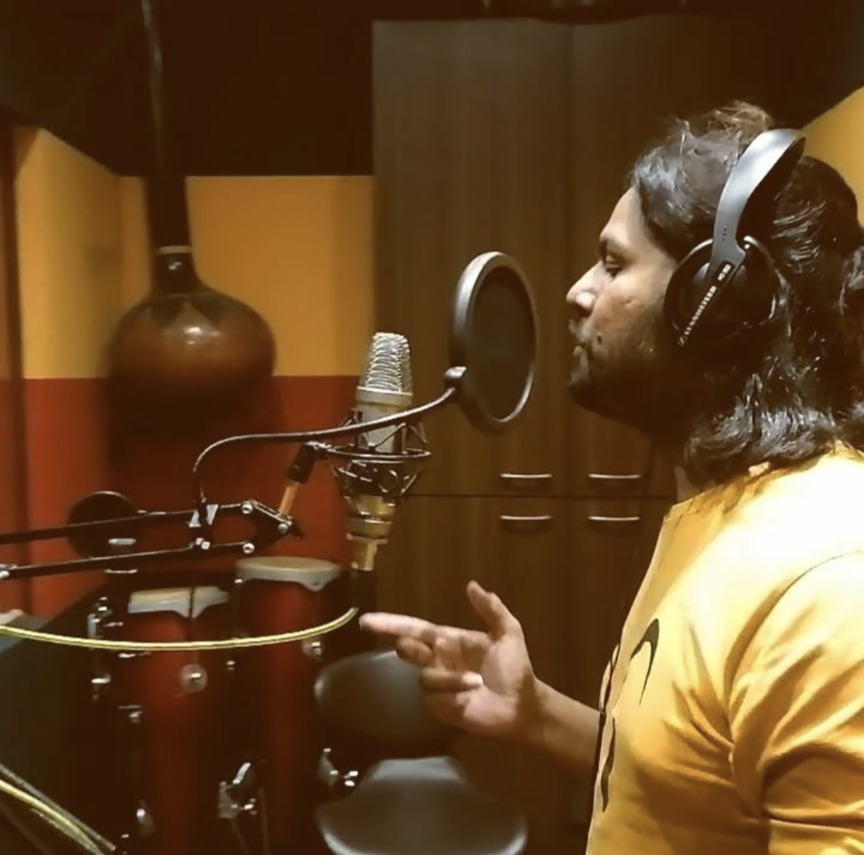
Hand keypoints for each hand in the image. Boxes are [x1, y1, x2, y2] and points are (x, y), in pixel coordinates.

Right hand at [358, 580, 538, 740]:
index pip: (414, 628)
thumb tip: (471, 585)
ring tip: (476, 683)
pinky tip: (469, 700)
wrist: (522, 706)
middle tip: (416, 649)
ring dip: (450, 679)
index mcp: (449, 639)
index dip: (390, 623)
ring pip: (424, 677)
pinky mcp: (439, 708)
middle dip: (407, 647)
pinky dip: (450, 697)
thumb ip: (492, 609)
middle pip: (407, 649)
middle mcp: (438, 660)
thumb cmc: (515, 668)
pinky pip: (431, 700)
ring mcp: (437, 685)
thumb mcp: (508, 632)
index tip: (366, 621)